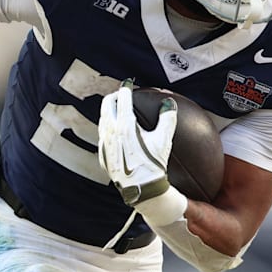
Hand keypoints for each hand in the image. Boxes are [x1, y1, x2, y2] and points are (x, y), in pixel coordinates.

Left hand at [98, 80, 177, 206]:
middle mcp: (111, 132)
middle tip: (121, 93)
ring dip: (109, 110)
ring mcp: (104, 144)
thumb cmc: (153, 165)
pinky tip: (114, 130)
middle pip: (106, 105)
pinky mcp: (103, 154)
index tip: (129, 83)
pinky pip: (102, 134)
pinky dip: (107, 126)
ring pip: (102, 119)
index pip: (122, 98)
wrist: (141, 189)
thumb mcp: (163, 140)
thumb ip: (167, 118)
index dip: (126, 87)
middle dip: (114, 96)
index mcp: (125, 126)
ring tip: (117, 108)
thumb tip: (168, 104)